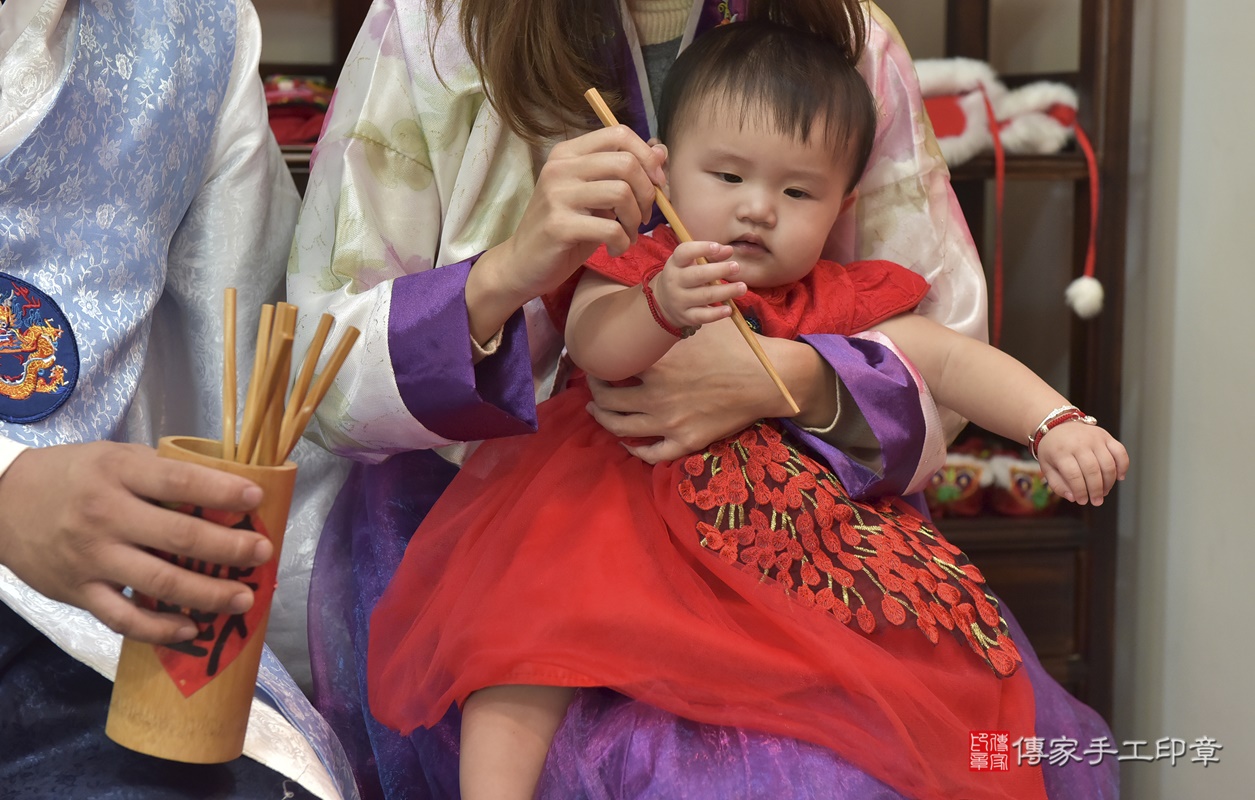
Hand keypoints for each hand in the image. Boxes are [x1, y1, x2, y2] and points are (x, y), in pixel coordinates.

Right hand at [0, 442, 273, 643]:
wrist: (0, 503)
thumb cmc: (72, 476)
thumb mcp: (114, 458)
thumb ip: (160, 472)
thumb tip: (223, 488)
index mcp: (118, 473)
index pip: (178, 482)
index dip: (221, 491)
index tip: (256, 498)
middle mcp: (105, 516)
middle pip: (178, 536)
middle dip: (228, 548)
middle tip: (262, 553)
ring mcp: (91, 558)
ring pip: (159, 583)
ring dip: (208, 594)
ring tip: (243, 597)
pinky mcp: (78, 592)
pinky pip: (124, 619)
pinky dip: (160, 629)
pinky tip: (191, 628)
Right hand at [468, 125, 667, 335]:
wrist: (523, 262)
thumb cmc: (565, 227)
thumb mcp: (596, 196)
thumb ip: (623, 173)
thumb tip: (660, 150)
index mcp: (568, 153)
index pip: (618, 133)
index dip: (647, 156)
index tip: (656, 183)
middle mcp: (560, 168)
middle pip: (626, 163)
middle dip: (647, 192)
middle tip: (643, 216)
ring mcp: (557, 195)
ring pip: (621, 193)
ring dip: (636, 220)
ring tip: (629, 234)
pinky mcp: (558, 225)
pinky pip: (610, 228)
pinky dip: (622, 242)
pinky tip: (615, 248)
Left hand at [585, 318, 806, 462]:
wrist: (766, 379)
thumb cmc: (735, 347)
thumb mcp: (698, 326)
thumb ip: (669, 325)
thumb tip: (651, 312)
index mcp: (656, 366)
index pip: (611, 368)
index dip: (597, 365)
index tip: (595, 361)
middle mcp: (655, 396)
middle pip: (607, 400)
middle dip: (594, 392)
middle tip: (593, 386)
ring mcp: (669, 423)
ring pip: (620, 428)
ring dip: (603, 419)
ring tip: (597, 411)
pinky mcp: (685, 441)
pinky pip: (651, 453)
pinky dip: (634, 449)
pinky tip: (628, 442)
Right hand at [651, 241, 745, 330]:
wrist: (664, 302)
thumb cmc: (684, 276)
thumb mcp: (691, 262)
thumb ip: (711, 255)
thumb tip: (729, 250)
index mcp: (676, 263)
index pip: (684, 252)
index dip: (701, 248)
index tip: (717, 247)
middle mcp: (675, 281)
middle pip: (697, 275)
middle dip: (719, 271)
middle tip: (736, 267)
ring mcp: (679, 300)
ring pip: (704, 296)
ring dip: (725, 292)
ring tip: (742, 287)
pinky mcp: (686, 316)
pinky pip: (703, 316)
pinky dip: (717, 314)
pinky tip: (729, 309)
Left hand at [1035, 423, 1128, 504]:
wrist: (1057, 424)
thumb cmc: (1052, 449)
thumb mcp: (1047, 466)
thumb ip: (1057, 484)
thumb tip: (1073, 498)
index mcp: (1061, 451)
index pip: (1074, 475)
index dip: (1080, 491)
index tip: (1083, 501)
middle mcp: (1079, 443)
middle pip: (1092, 471)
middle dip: (1096, 490)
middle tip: (1097, 501)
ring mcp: (1094, 438)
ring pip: (1108, 464)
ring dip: (1109, 482)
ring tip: (1104, 492)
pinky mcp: (1106, 436)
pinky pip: (1120, 451)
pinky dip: (1123, 466)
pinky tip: (1119, 477)